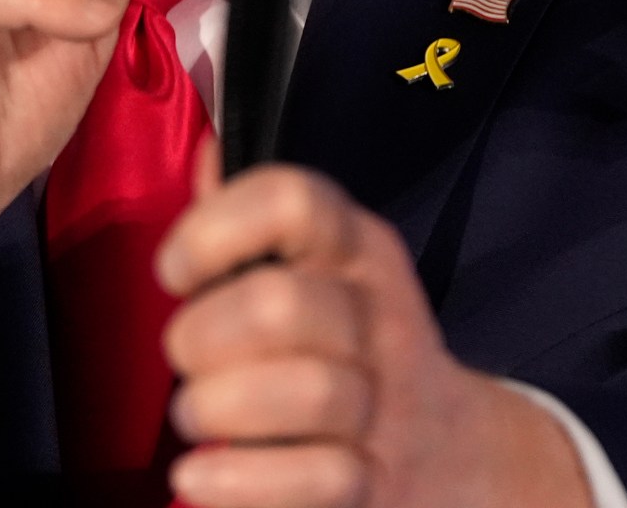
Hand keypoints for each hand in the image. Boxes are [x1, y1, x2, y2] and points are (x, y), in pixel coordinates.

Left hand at [157, 148, 592, 507]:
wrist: (451, 450)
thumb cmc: (342, 344)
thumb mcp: (312, 267)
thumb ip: (250, 219)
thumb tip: (208, 153)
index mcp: (354, 248)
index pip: (294, 199)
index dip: (214, 229)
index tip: (175, 271)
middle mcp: (377, 317)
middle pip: (282, 305)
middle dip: (203, 334)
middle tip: (185, 357)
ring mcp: (385, 405)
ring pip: (310, 393)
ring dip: (220, 408)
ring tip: (194, 415)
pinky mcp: (377, 484)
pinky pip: (318, 480)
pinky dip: (240, 483)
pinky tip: (196, 477)